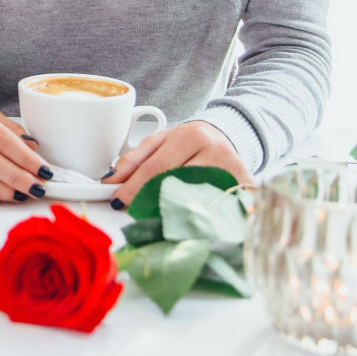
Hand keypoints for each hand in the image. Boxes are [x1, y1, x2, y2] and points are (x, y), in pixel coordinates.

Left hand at [104, 121, 250, 208]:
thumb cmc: (190, 143)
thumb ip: (135, 157)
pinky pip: (215, 208)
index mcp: (190, 135)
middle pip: (175, 184)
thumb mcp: (162, 140)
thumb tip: (112, 179)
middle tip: (133, 211)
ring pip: (195, 199)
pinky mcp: (244, 188)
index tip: (118, 201)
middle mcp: (214, 150)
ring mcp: (232, 170)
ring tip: (156, 218)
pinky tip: (184, 221)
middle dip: (148, 200)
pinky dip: (198, 217)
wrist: (228, 138)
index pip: (155, 167)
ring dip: (171, 212)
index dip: (134, 187)